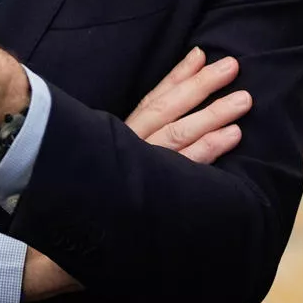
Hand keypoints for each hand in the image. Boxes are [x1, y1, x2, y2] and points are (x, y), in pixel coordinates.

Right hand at [20, 50, 251, 302]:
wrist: (58, 248)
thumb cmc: (86, 204)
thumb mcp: (105, 162)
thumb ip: (130, 146)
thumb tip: (152, 128)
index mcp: (119, 137)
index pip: (152, 99)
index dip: (176, 75)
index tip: (199, 54)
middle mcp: (129, 147)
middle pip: (170, 108)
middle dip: (201, 84)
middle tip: (232, 65)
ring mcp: (140, 168)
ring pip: (181, 132)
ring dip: (214, 113)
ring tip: (243, 99)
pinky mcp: (150, 192)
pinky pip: (185, 166)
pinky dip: (209, 148)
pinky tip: (231, 136)